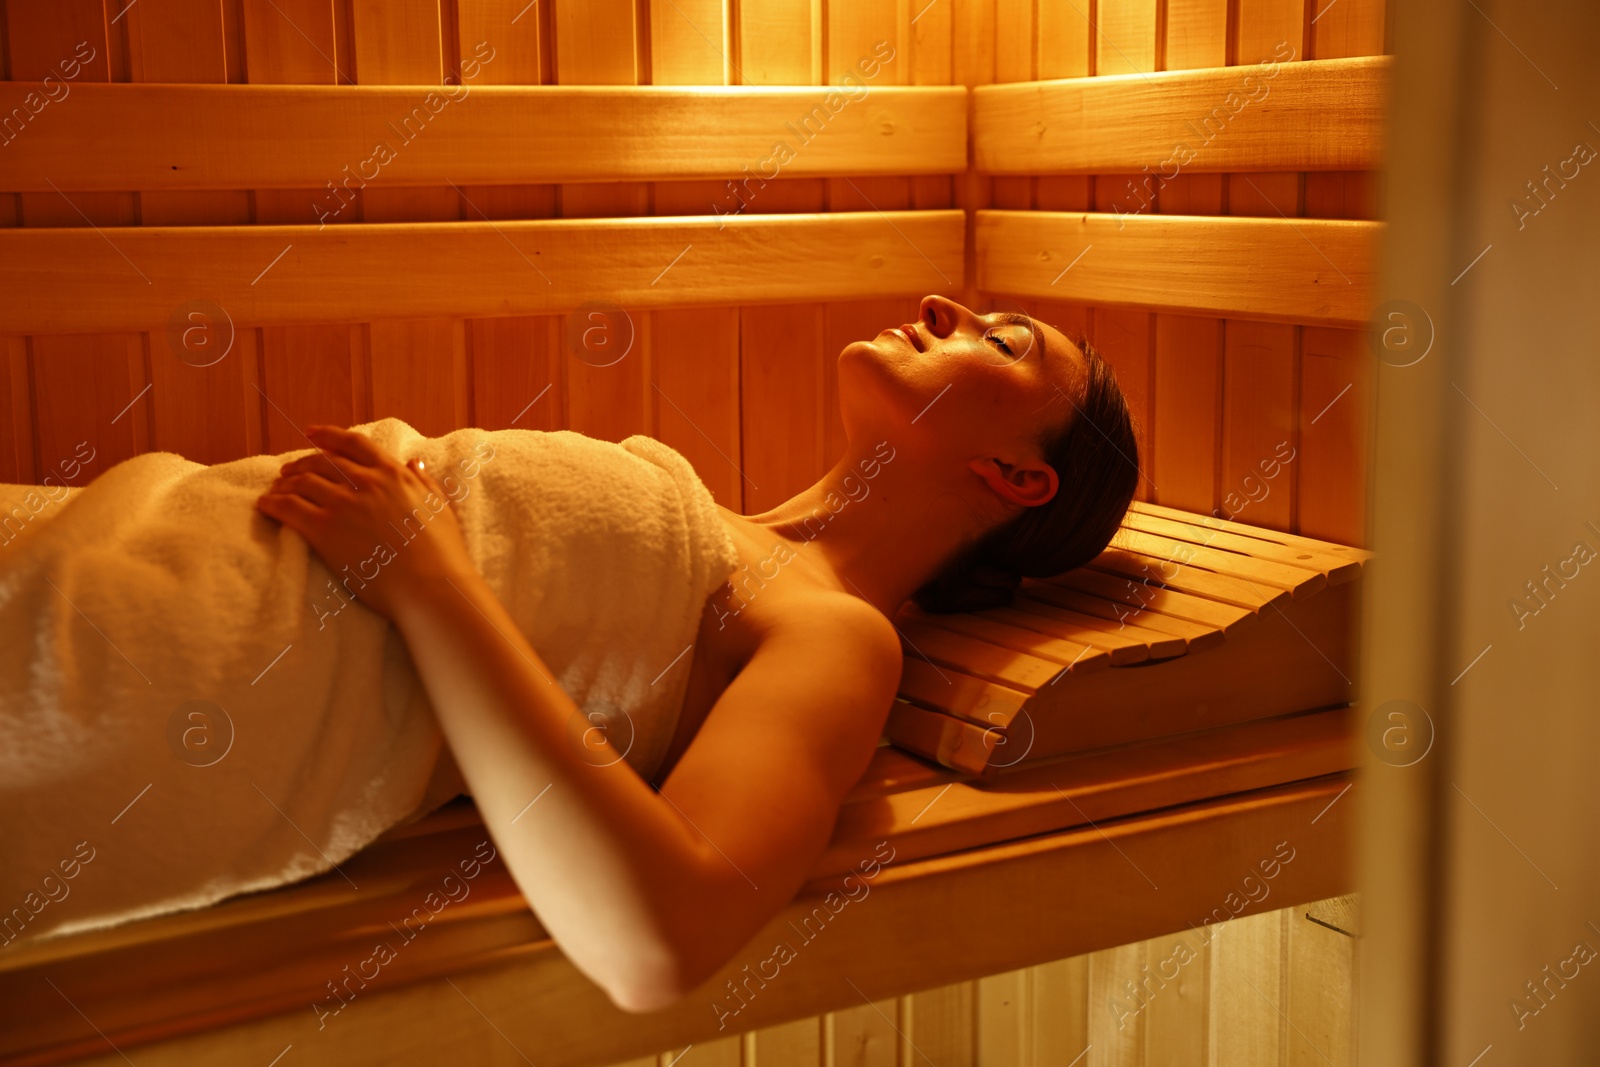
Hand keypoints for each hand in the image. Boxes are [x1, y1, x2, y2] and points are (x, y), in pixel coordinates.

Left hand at [255, 425, 475, 620]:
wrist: (431, 586)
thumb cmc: (442, 552)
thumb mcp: (439, 507)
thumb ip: (423, 482)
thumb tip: (414, 463)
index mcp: (393, 474)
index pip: (353, 443)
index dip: (328, 435)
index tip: (311, 433)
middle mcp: (366, 483)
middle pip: (321, 461)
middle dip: (300, 463)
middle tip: (288, 471)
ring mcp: (344, 505)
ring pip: (301, 481)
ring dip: (284, 483)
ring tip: (276, 490)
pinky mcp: (325, 530)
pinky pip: (288, 508)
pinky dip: (273, 503)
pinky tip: (265, 506)